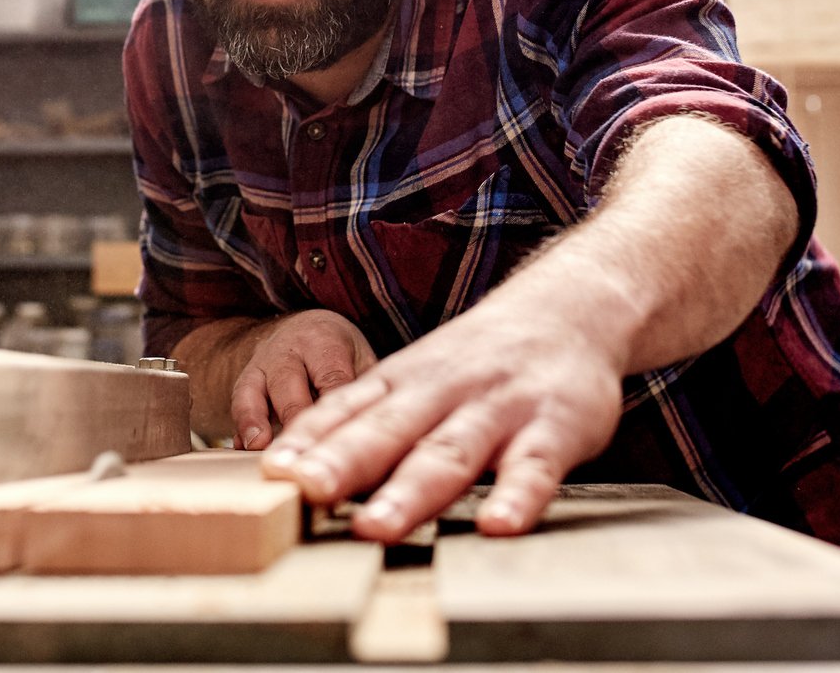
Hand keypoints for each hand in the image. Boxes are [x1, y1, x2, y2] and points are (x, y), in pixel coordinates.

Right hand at [228, 309, 376, 451]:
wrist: (295, 330)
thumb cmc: (338, 354)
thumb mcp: (360, 357)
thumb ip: (369, 391)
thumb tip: (388, 435)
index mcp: (325, 342)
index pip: (332, 379)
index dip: (338, 412)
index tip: (344, 442)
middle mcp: (290, 351)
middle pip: (292, 390)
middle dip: (297, 423)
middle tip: (306, 458)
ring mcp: (263, 365)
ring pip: (258, 395)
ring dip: (260, 424)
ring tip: (264, 450)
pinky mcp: (245, 381)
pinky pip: (239, 403)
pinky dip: (242, 429)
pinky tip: (244, 450)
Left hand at [260, 287, 625, 540]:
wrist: (568, 309)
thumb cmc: (477, 361)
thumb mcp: (416, 377)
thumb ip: (365, 421)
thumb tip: (292, 471)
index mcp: (404, 381)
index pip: (347, 410)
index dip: (308, 442)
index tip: (271, 475)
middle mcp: (444, 391)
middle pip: (387, 431)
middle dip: (342, 464)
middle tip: (304, 496)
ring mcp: (499, 409)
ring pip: (449, 453)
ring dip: (411, 492)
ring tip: (375, 529)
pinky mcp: (554, 428)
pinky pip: (535, 468)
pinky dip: (517, 497)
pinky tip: (498, 526)